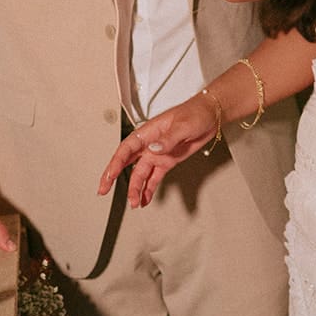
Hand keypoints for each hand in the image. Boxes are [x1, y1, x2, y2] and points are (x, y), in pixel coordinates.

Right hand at [99, 92, 219, 207]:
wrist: (211, 115)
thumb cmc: (195, 113)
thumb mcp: (183, 125)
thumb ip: (168, 138)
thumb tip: (154, 149)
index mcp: (149, 132)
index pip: (126, 148)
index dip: (115, 162)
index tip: (108, 175)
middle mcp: (150, 144)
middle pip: (126, 162)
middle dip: (113, 176)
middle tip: (104, 190)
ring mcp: (158, 153)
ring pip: (140, 173)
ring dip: (136, 188)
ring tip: (134, 202)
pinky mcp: (168, 161)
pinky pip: (154, 177)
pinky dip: (149, 188)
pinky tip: (145, 198)